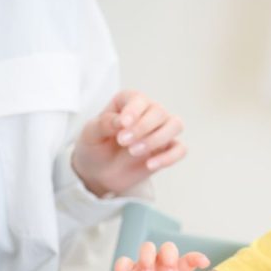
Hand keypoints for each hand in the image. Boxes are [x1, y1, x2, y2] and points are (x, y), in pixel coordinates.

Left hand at [72, 90, 186, 196]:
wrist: (99, 171)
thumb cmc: (96, 146)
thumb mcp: (90, 134)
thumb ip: (103, 124)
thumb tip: (120, 121)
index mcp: (129, 102)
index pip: (139, 99)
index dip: (134, 110)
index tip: (122, 124)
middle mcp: (149, 113)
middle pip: (159, 112)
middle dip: (143, 127)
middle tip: (123, 142)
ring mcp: (161, 131)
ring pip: (175, 125)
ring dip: (157, 138)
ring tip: (134, 152)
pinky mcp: (167, 150)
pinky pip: (180, 150)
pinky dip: (169, 157)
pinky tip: (150, 165)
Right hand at [114, 241, 209, 270]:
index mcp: (178, 270)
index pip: (189, 260)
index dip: (196, 259)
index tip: (204, 262)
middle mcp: (163, 263)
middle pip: (167, 247)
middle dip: (168, 256)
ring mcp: (146, 265)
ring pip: (147, 248)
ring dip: (147, 258)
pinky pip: (123, 263)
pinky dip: (121, 268)